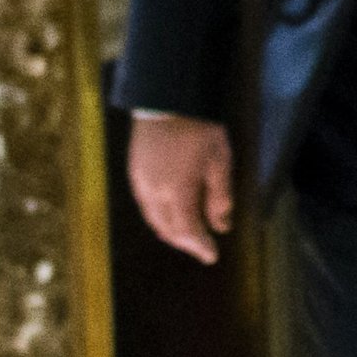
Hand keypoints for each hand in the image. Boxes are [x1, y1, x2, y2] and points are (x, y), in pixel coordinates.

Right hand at [128, 113, 233, 263]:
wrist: (166, 100)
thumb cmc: (199, 129)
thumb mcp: (219, 160)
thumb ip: (220, 195)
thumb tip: (222, 225)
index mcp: (178, 190)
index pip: (188, 230)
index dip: (200, 246)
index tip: (212, 256)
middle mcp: (154, 192)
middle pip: (168, 229)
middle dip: (186, 243)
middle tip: (202, 248)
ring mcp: (140, 183)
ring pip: (153, 220)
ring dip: (171, 232)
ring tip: (189, 236)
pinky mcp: (134, 173)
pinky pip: (146, 206)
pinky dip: (159, 217)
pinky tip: (171, 215)